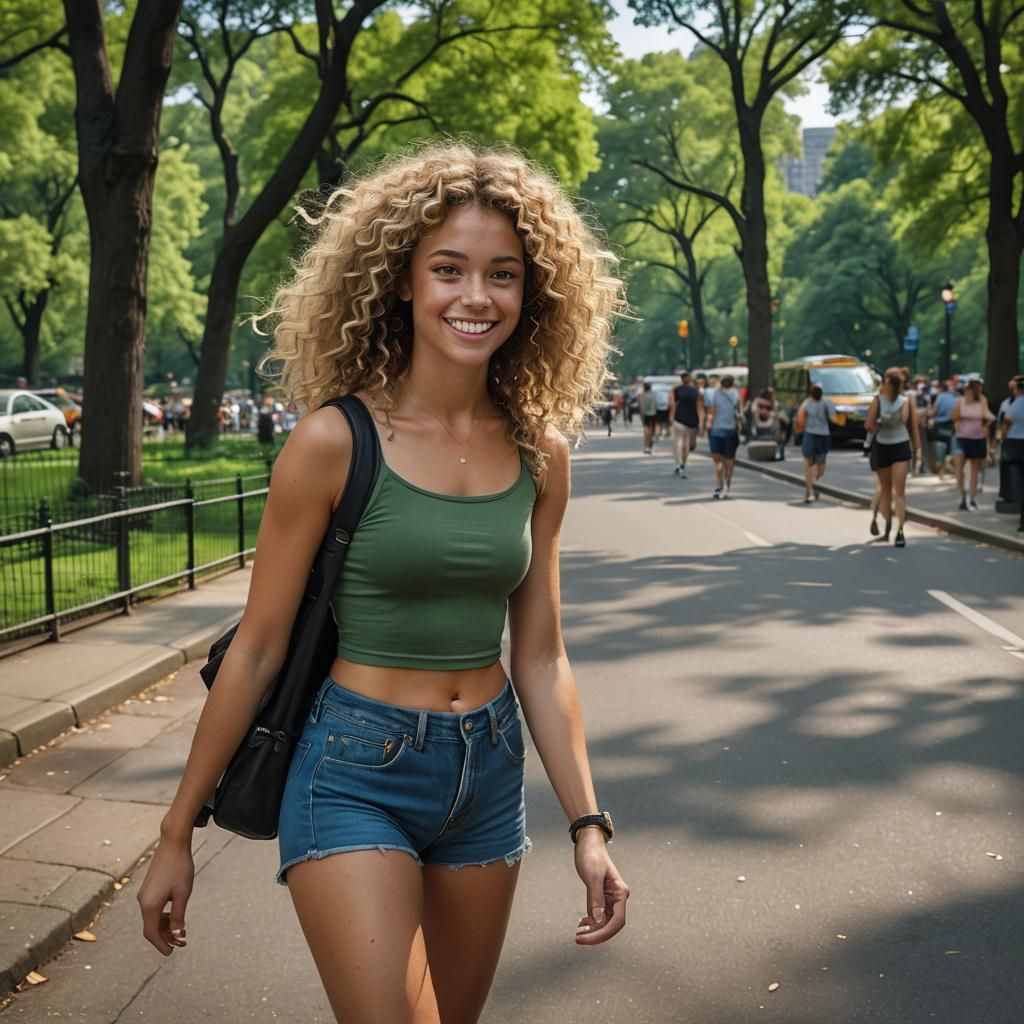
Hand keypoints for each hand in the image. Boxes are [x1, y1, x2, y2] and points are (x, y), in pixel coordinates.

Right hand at [138, 831, 194, 955]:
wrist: (173, 844)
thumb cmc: (180, 868)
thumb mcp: (182, 894)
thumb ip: (178, 917)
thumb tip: (177, 936)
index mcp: (149, 905)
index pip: (151, 933)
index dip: (161, 945)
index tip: (172, 953)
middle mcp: (143, 902)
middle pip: (151, 927)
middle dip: (165, 937)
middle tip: (181, 943)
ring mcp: (144, 894)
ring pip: (152, 918)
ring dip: (164, 927)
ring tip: (180, 931)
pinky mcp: (148, 888)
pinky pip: (152, 909)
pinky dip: (162, 916)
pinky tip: (174, 916)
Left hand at [573, 829, 628, 944]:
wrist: (588, 843)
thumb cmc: (592, 855)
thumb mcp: (593, 876)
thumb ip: (596, 899)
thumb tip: (597, 921)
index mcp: (620, 893)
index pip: (617, 921)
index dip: (603, 933)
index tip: (587, 938)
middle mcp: (618, 898)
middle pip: (611, 925)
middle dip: (596, 934)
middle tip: (579, 939)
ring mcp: (610, 899)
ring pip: (604, 922)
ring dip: (593, 930)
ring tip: (578, 933)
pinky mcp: (601, 898)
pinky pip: (599, 916)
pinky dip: (591, 923)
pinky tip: (581, 924)